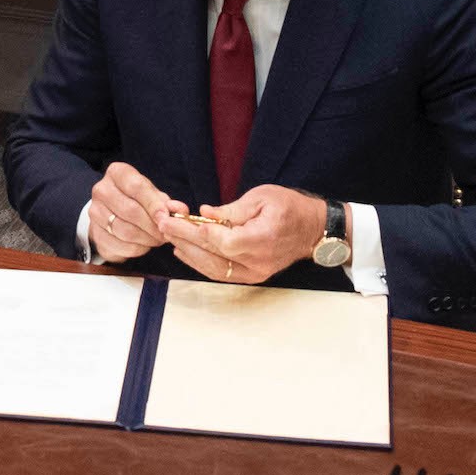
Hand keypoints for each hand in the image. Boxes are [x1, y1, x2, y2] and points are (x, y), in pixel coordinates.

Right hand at [88, 161, 176, 263]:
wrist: (112, 214)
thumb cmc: (137, 200)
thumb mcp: (152, 195)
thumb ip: (167, 202)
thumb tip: (180, 210)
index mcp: (117, 173)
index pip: (136, 187)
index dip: (153, 204)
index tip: (166, 218)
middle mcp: (101, 190)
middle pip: (130, 210)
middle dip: (152, 226)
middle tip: (166, 234)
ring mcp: (94, 212)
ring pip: (125, 230)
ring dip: (147, 239)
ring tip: (157, 239)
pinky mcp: (95, 233)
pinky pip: (120, 245)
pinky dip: (137, 248)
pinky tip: (144, 245)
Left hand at [159, 184, 327, 284]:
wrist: (313, 230)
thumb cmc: (289, 208)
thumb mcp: (262, 197)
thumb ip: (232, 209)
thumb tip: (204, 213)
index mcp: (262, 239)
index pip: (222, 241)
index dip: (195, 231)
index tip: (174, 218)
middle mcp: (258, 262)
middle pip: (213, 255)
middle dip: (184, 238)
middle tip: (162, 224)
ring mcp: (255, 273)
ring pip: (213, 268)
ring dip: (188, 252)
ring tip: (168, 236)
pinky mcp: (252, 276)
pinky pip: (221, 273)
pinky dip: (200, 262)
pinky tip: (184, 251)